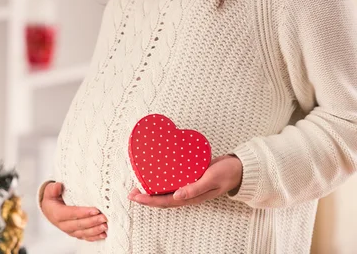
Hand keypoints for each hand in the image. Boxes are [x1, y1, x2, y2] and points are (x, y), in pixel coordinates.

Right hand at [40, 182, 107, 240]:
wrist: (49, 209)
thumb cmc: (51, 199)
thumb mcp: (49, 191)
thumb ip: (53, 189)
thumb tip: (58, 186)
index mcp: (57, 213)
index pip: (71, 214)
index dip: (83, 213)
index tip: (95, 210)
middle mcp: (62, 224)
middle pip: (79, 224)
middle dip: (92, 222)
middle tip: (103, 218)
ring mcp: (69, 230)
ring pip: (83, 232)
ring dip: (95, 230)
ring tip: (105, 226)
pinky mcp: (74, 233)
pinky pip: (84, 237)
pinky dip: (94, 237)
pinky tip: (102, 235)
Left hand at [128, 155, 242, 207]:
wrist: (238, 168)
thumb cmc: (226, 174)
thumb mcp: (211, 180)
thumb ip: (195, 188)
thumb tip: (177, 196)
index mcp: (191, 197)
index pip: (165, 202)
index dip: (149, 200)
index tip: (135, 196)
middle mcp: (187, 194)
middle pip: (162, 199)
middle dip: (146, 197)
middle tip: (130, 192)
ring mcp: (188, 186)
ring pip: (166, 191)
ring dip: (151, 189)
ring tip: (138, 185)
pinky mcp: (189, 177)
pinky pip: (172, 182)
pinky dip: (161, 180)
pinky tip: (154, 175)